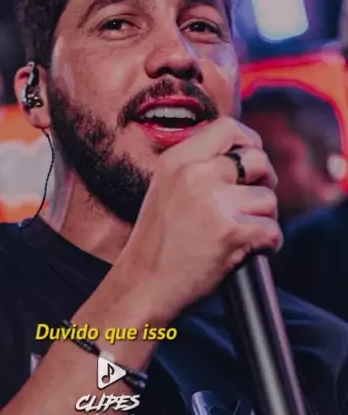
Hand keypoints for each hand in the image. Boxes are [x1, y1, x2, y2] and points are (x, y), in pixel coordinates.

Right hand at [116, 117, 281, 323]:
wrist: (143, 286)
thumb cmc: (156, 246)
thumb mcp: (166, 190)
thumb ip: (197, 169)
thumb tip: (243, 158)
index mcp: (177, 160)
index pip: (228, 127)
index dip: (249, 142)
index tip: (252, 163)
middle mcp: (195, 175)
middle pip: (257, 160)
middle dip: (265, 181)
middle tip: (254, 203)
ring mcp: (214, 202)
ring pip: (268, 199)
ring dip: (263, 219)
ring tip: (241, 235)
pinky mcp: (231, 232)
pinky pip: (272, 230)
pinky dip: (268, 245)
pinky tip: (247, 252)